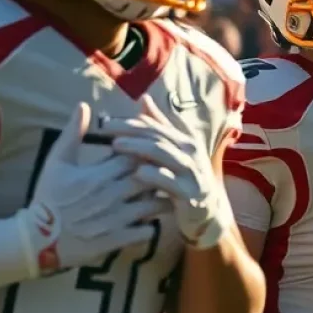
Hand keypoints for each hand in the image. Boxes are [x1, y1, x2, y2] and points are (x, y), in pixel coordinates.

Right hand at [18, 103, 159, 276]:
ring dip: (162, 199)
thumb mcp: (56, 163)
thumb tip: (84, 105)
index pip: (134, 157)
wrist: (36, 239)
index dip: (146, 152)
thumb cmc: (48, 197)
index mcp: (98, 175)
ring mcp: (115, 219)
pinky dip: (153, 226)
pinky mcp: (116, 240)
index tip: (150, 151)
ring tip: (166, 194)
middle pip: (149, 178)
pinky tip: (153, 220)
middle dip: (160, 174)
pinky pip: (146, 233)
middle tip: (167, 172)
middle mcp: (110, 196)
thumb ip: (73, 134)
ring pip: (152, 205)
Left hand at [101, 94, 224, 249]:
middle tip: (106, 128)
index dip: (131, 121)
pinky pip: (170, 181)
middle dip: (131, 130)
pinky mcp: (190, 193)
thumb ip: (160, 127)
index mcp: (186, 140)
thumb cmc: (186, 180)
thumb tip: (144, 98)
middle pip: (157, 135)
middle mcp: (191, 153)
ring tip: (116, 145)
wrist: (207, 213)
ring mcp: (192, 172)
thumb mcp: (175, 151)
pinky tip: (136, 172)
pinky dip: (153, 175)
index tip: (106, 120)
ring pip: (163, 154)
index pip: (156, 125)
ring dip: (138, 147)